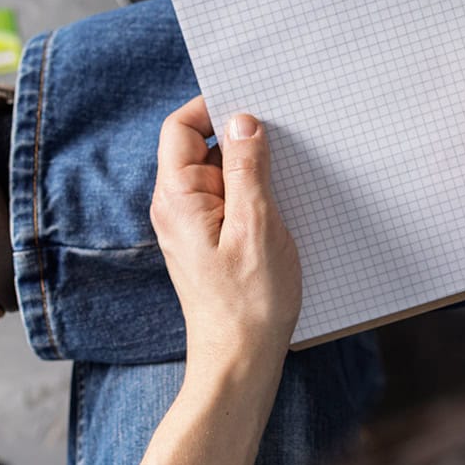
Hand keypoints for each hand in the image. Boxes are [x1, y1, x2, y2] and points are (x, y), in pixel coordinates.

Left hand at [151, 96, 300, 370]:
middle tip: (283, 138)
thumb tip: (244, 119)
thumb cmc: (248, 301)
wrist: (240, 360)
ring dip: (252, 169)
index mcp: (178, 197)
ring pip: (221, 175)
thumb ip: (248, 169)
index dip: (214, 107)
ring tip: (287, 176)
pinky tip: (282, 205)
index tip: (255, 104)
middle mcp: (177, 207)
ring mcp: (193, 226)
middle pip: (202, 148)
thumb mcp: (257, 225)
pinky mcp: (212, 242)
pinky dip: (254, 195)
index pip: (181, 128)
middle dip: (241, 138)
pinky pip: (230, 201)